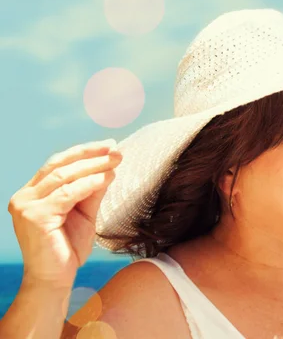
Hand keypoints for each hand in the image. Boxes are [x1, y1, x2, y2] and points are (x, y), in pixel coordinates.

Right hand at [8, 139, 121, 288]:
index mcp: (32, 193)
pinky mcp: (35, 217)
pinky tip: (108, 177)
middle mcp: (24, 197)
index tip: (109, 144)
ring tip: (116, 160)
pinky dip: (90, 183)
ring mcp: (26, 206)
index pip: (57, 164)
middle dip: (91, 154)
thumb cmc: (68, 249)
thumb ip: (92, 191)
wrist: (55, 280)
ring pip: (64, 177)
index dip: (84, 152)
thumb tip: (109, 167)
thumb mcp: (84, 214)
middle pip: (60, 165)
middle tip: (116, 148)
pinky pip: (67, 194)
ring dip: (94, 166)